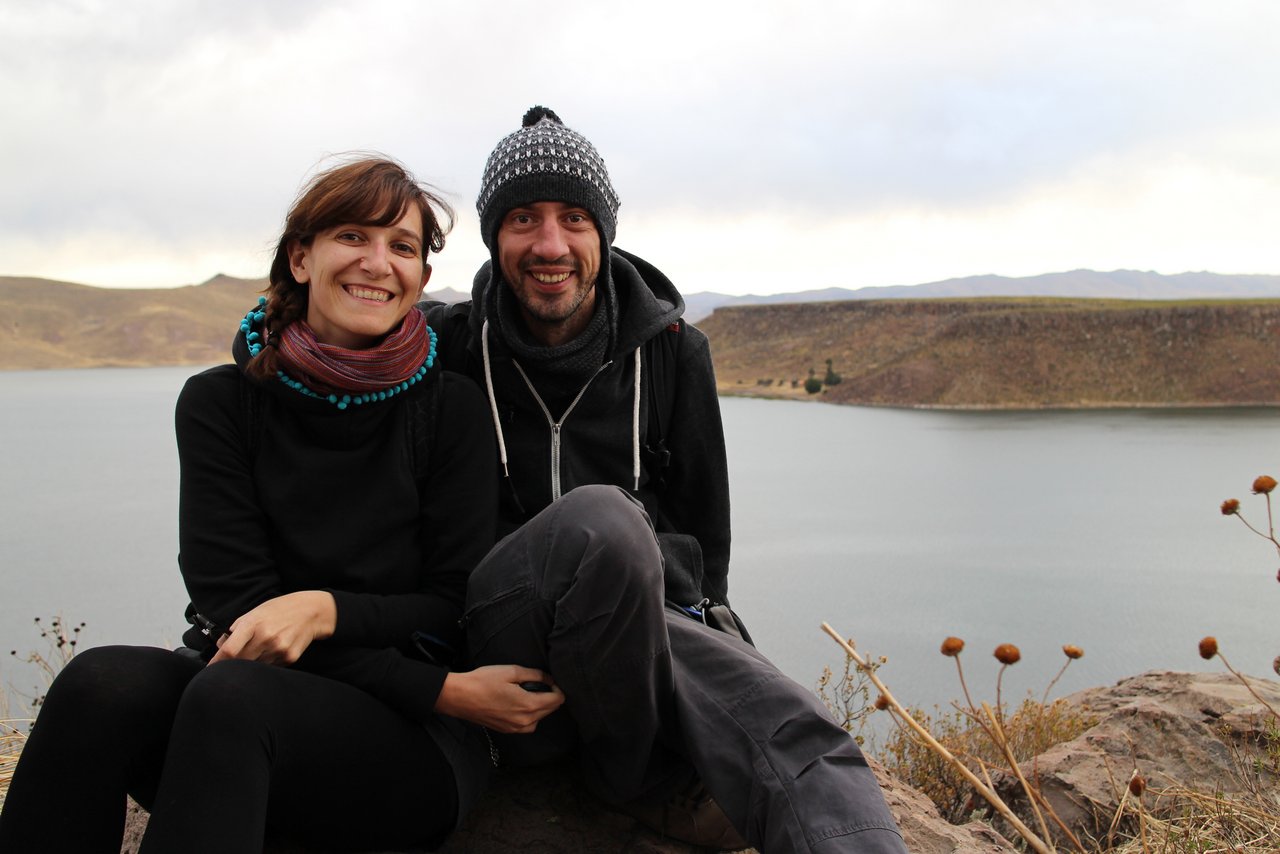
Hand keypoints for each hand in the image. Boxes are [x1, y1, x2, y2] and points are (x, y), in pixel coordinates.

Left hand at [208, 590, 336, 665]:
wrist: (311, 611)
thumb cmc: (281, 609)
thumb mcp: (256, 612)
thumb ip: (237, 628)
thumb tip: (221, 645)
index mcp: (253, 624)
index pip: (228, 650)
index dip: (216, 663)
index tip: (209, 670)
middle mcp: (265, 637)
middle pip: (239, 662)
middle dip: (232, 665)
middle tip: (230, 664)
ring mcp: (278, 649)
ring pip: (254, 667)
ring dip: (250, 664)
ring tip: (257, 651)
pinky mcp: (289, 657)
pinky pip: (270, 668)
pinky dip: (266, 664)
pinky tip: (272, 651)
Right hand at [435, 665, 564, 732]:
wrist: (460, 697)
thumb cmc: (484, 681)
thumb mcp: (512, 671)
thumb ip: (535, 675)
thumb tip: (549, 679)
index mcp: (529, 705)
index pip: (558, 700)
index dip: (557, 688)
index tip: (549, 680)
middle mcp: (525, 721)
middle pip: (551, 710)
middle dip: (550, 696)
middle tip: (538, 683)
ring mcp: (516, 728)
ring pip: (540, 718)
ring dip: (540, 707)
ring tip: (528, 693)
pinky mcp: (507, 731)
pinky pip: (527, 725)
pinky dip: (529, 715)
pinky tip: (519, 704)